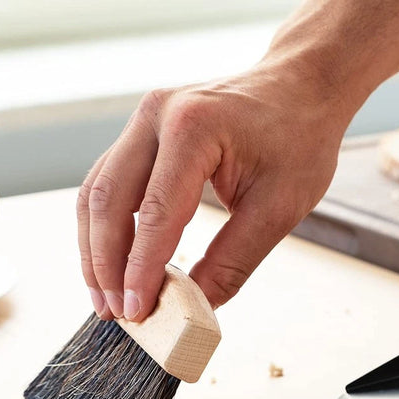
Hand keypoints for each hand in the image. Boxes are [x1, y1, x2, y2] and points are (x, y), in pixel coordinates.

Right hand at [76, 58, 350, 321]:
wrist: (302, 85)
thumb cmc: (299, 137)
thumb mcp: (279, 206)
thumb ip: (233, 261)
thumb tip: (194, 310)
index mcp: (195, 126)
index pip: (154, 211)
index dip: (140, 269)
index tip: (136, 312)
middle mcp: (158, 115)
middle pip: (108, 199)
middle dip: (105, 264)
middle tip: (113, 313)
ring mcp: (145, 117)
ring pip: (97, 190)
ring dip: (96, 248)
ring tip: (105, 297)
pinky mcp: (143, 129)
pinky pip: (109, 180)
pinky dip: (106, 225)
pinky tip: (113, 261)